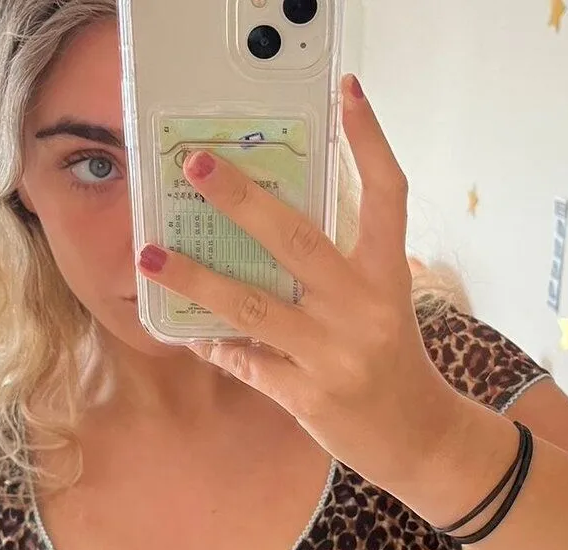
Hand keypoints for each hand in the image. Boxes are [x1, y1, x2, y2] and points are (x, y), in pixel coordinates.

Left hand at [135, 75, 462, 501]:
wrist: (417, 439)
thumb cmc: (395, 363)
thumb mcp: (384, 306)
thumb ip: (338, 273)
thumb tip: (266, 236)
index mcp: (387, 278)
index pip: (386, 196)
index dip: (369, 142)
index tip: (346, 93)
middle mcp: (364, 310)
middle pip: (297, 241)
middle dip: (241, 200)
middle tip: (196, 166)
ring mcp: (334, 356)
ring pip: (252, 307)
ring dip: (194, 280)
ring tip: (149, 256)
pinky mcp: (308, 397)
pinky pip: (246, 363)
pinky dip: (215, 346)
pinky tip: (190, 334)